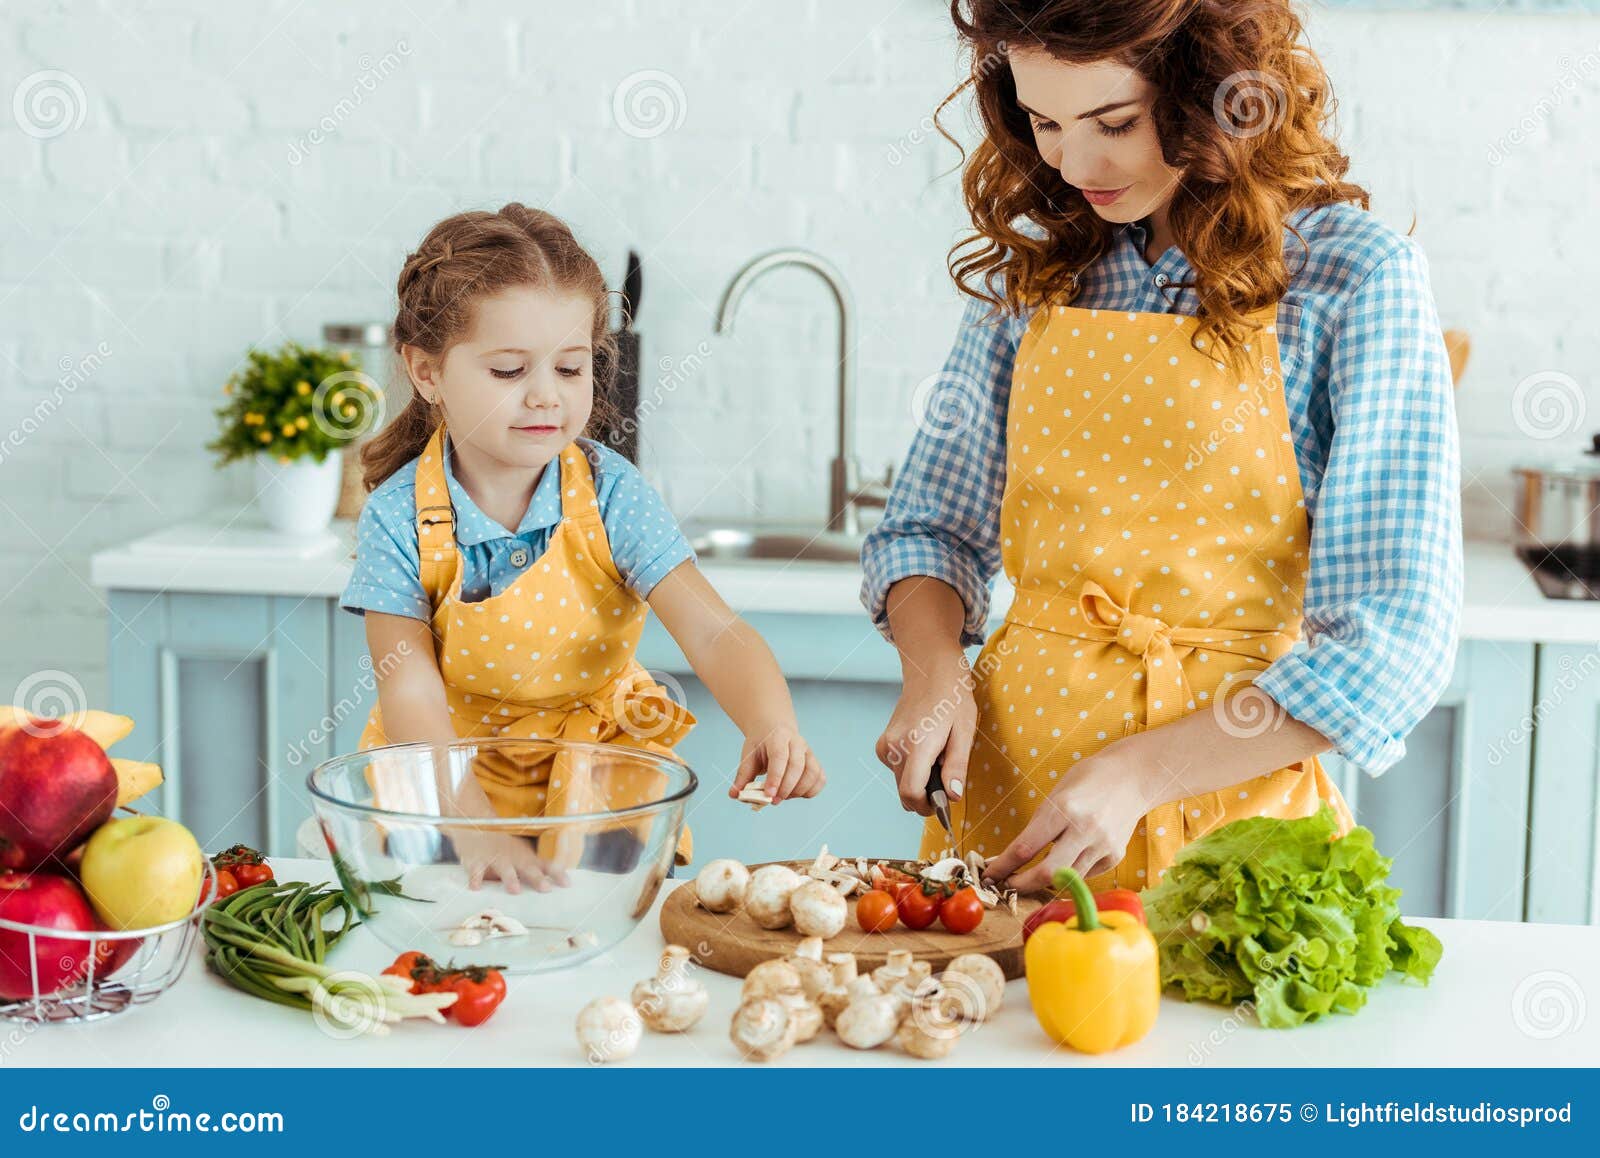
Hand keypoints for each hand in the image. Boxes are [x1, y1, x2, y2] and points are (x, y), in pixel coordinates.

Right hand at [449, 828, 569, 892]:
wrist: (474, 823)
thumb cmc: (500, 844)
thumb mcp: (519, 851)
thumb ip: (534, 866)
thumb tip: (554, 881)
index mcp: (524, 855)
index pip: (545, 864)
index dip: (557, 873)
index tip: (567, 884)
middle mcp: (512, 856)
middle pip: (527, 867)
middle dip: (537, 878)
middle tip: (546, 888)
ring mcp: (494, 857)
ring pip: (503, 868)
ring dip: (510, 878)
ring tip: (515, 890)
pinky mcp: (475, 860)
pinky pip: (475, 870)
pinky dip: (475, 878)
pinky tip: (476, 887)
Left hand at [730, 721, 824, 802]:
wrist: (774, 729)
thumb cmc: (761, 745)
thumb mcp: (748, 755)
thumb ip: (743, 775)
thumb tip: (734, 794)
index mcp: (778, 738)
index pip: (780, 757)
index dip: (775, 777)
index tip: (769, 795)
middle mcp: (797, 743)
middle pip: (797, 766)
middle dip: (786, 788)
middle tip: (773, 801)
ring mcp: (809, 752)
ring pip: (812, 773)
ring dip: (799, 791)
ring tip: (783, 796)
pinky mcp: (815, 762)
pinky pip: (820, 779)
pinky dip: (811, 791)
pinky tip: (796, 794)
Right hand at [874, 653, 975, 815]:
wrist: (929, 670)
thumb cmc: (952, 698)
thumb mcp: (964, 732)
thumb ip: (956, 766)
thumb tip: (953, 796)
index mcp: (916, 746)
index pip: (911, 795)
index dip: (929, 807)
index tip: (945, 803)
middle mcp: (894, 748)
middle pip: (905, 794)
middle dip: (926, 795)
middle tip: (947, 775)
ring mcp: (885, 746)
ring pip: (901, 784)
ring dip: (920, 781)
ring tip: (937, 755)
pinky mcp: (882, 745)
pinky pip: (896, 771)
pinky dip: (911, 770)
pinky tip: (925, 749)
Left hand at [981, 744, 1150, 892]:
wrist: (1133, 777)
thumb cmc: (1089, 779)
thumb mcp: (1057, 793)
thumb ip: (1039, 825)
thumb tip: (1015, 856)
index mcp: (1064, 808)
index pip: (1025, 847)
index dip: (1003, 866)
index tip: (989, 875)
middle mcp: (1085, 829)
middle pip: (1047, 872)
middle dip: (1022, 884)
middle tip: (1008, 884)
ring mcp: (1103, 845)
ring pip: (1066, 879)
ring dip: (1044, 882)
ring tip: (1030, 876)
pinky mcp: (1115, 856)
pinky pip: (1085, 874)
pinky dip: (1070, 873)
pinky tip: (1066, 860)